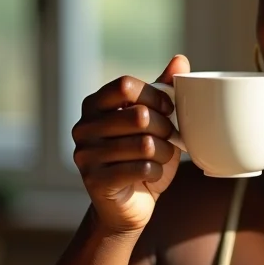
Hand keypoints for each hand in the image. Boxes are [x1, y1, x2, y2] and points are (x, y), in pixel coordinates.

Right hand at [72, 55, 190, 233]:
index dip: (155, 97)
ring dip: (165, 154)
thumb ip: (164, 90)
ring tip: (161, 159)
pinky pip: (142, 168)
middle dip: (165, 129)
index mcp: (94, 105)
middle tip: (168, 140)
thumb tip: (180, 59)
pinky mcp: (94, 180)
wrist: (130, 205)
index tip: (170, 110)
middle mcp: (83, 127)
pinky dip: (157, 172)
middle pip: (139, 115)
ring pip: (146, 144)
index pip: (126, 86)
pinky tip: (150, 175)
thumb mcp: (156, 121)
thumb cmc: (143, 157)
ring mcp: (85, 155)